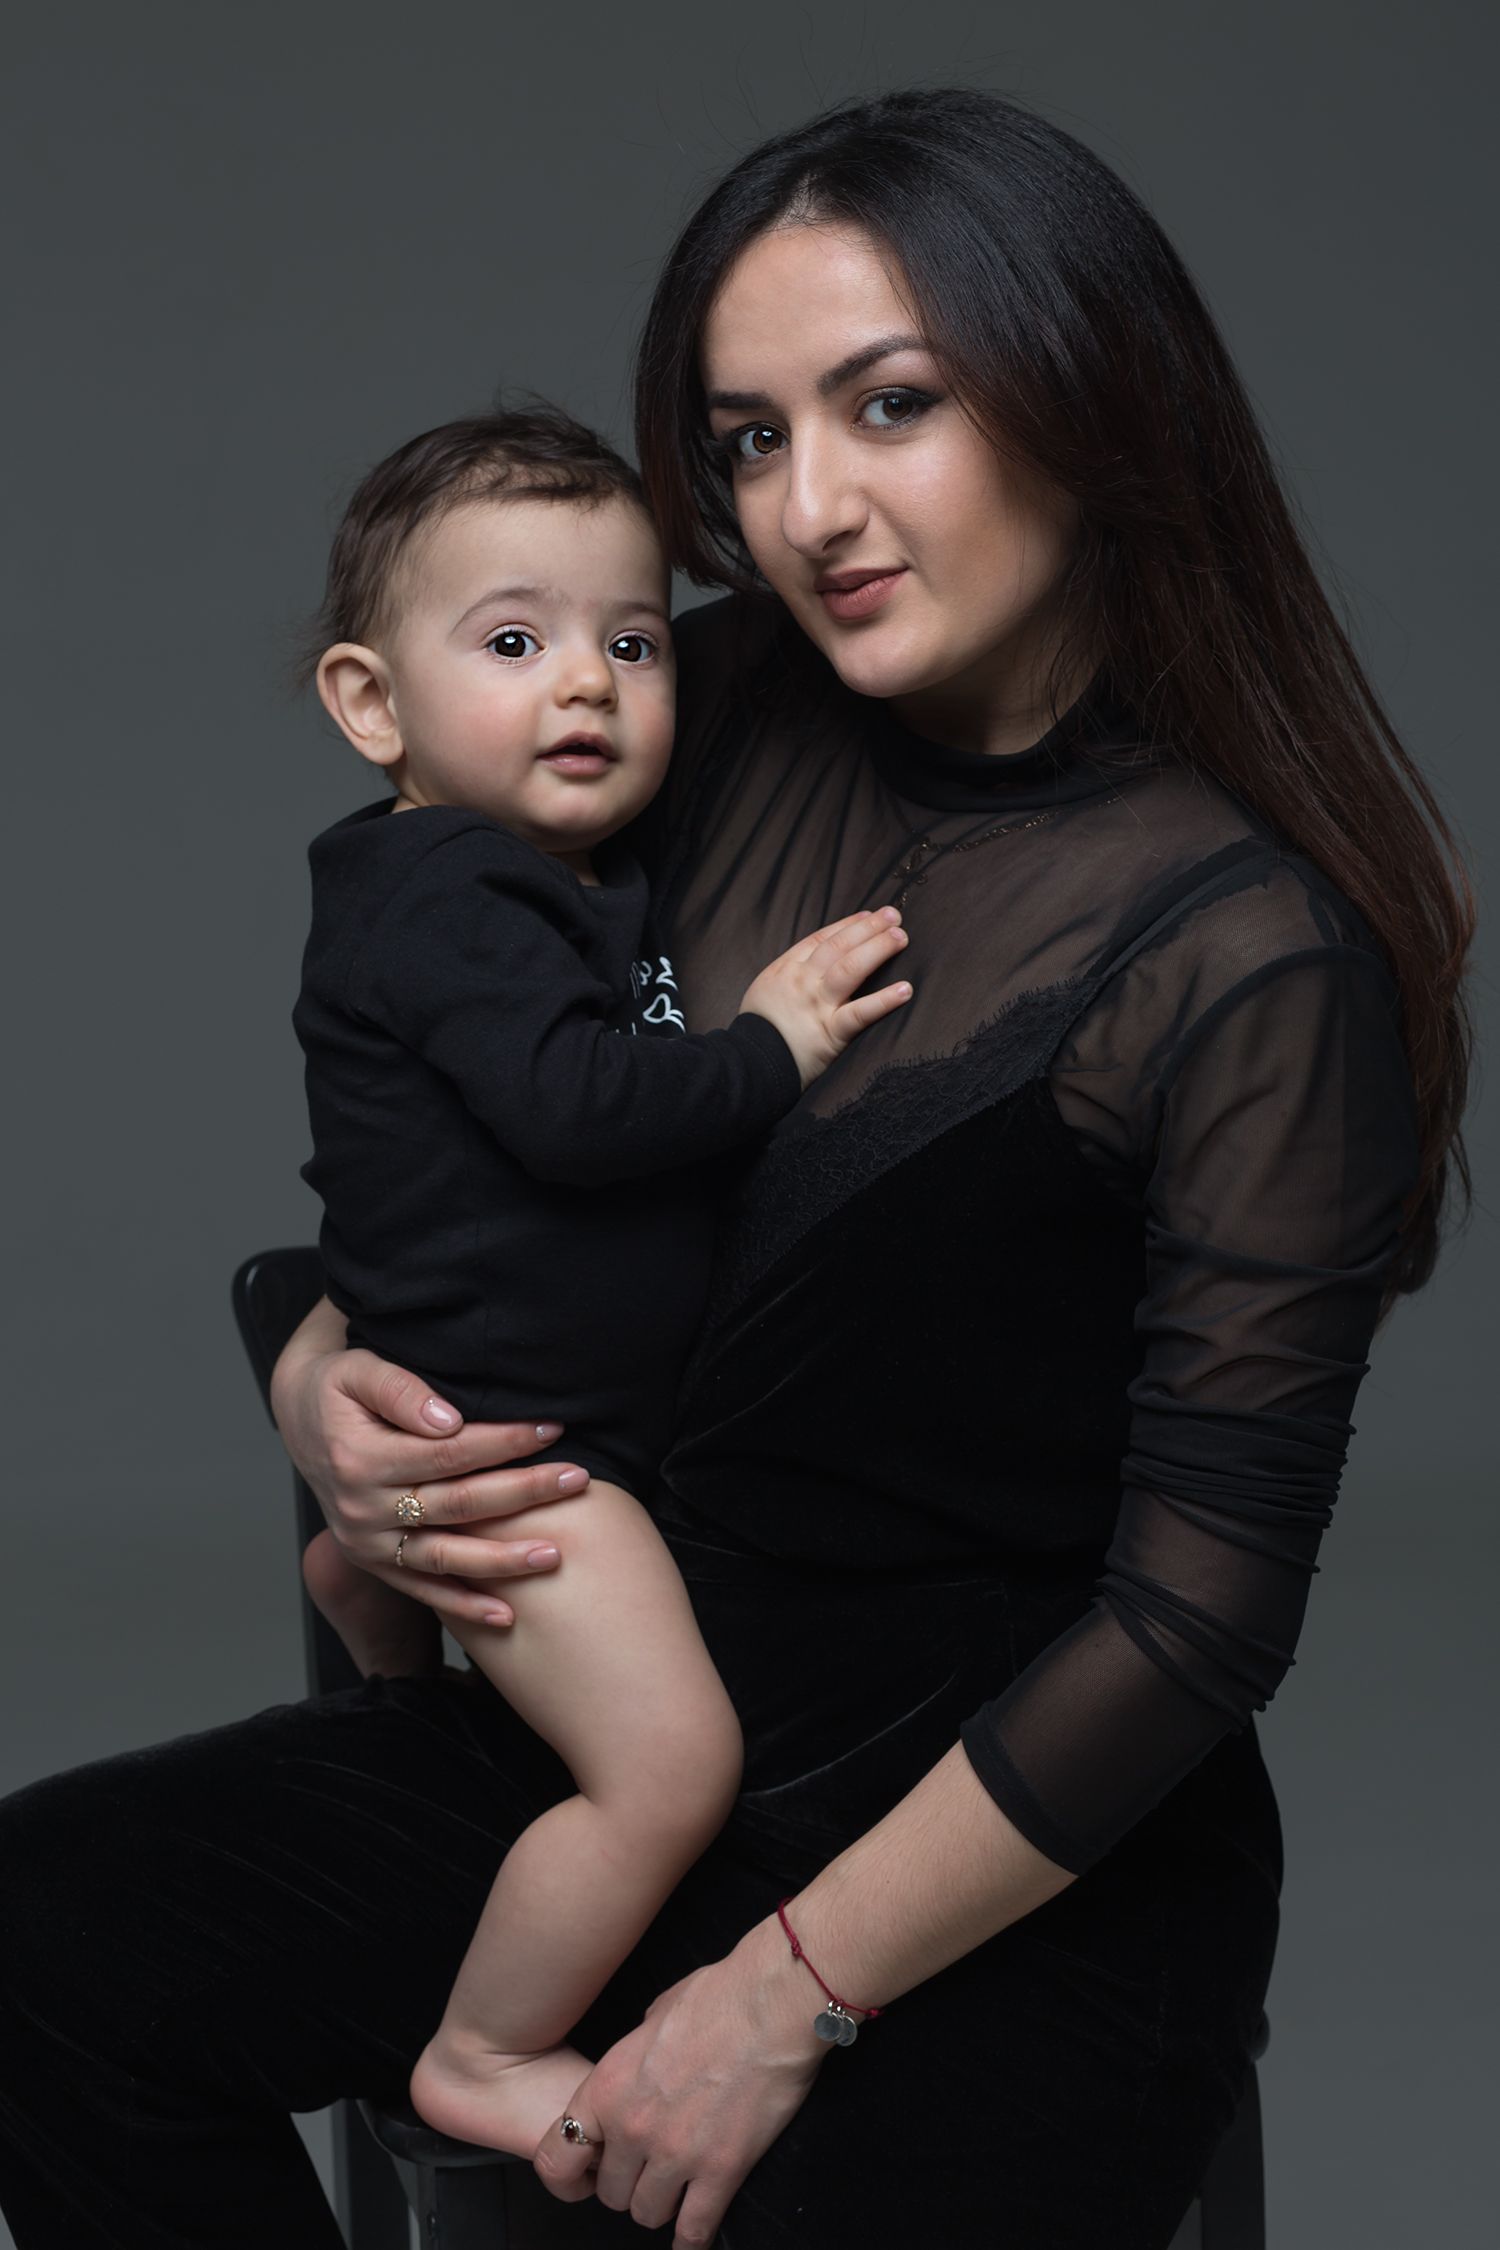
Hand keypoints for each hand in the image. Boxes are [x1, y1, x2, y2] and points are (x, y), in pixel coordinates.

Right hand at [269, 1296, 591, 1628]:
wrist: (301, 1419)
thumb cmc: (337, 1388)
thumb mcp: (357, 1370)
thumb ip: (400, 1391)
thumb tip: (448, 1419)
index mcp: (360, 1459)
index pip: (448, 1453)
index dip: (502, 1441)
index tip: (551, 1430)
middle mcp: (363, 1508)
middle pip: (458, 1504)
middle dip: (523, 1493)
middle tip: (576, 1479)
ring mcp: (369, 1542)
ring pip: (445, 1557)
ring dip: (502, 1561)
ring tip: (555, 1554)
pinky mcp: (375, 1562)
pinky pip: (422, 1589)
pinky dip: (463, 1606)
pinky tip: (505, 1615)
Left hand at [531, 1919, 826, 2246]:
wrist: (769, 2003)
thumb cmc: (717, 1997)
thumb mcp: (652, 2016)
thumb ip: (634, 2057)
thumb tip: (640, 2072)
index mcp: (608, 2087)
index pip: (556, 2160)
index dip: (571, 2175)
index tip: (590, 2173)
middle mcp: (633, 2127)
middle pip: (610, 2194)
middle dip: (628, 2184)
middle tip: (646, 2171)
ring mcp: (675, 2152)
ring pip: (648, 2214)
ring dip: (661, 2204)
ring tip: (675, 2189)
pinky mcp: (721, 2169)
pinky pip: (695, 2229)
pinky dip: (692, 2239)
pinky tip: (692, 2237)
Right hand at [739, 907, 911, 1088]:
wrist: (747, 1064)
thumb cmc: (758, 1030)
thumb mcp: (765, 990)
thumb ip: (789, 975)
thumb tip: (816, 965)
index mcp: (786, 969)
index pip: (822, 939)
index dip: (848, 924)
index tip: (869, 915)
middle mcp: (803, 982)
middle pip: (839, 946)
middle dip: (868, 928)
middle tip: (893, 916)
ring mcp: (817, 1005)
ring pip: (850, 968)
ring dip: (877, 949)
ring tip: (900, 937)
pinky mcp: (830, 1033)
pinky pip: (860, 1013)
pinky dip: (884, 1000)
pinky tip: (905, 989)